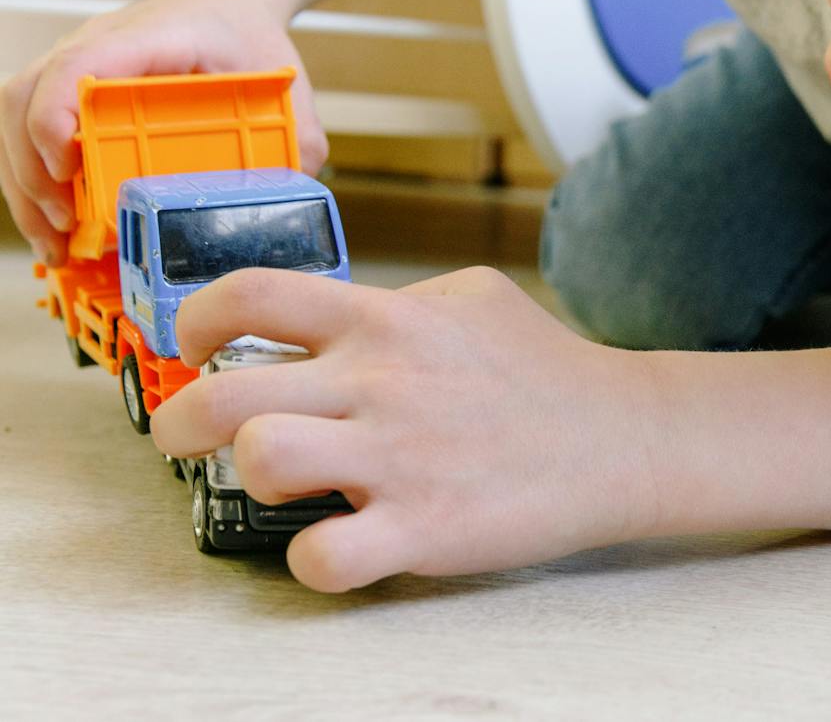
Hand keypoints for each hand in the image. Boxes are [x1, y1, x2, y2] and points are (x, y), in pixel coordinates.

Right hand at [0, 0, 324, 265]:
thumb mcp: (282, 81)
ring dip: (25, 184)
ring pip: (13, 115)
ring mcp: (72, 64)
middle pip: (28, 95)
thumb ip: (297, 137)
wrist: (222, 6)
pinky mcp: (66, 90)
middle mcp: (97, 44)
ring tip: (55, 243)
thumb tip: (292, 194)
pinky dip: (32, 181)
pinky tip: (56, 227)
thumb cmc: (244, 40)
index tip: (67, 168)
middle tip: (64, 227)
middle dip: (32, 168)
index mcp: (151, 35)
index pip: (83, 61)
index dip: (58, 113)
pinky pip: (26, 130)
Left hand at [151, 266, 662, 591]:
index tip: (193, 346)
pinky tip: (335, 546)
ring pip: (261, 464)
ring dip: (248, 481)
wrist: (626, 437)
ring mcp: (400, 457)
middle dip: (178, 424)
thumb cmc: (545, 368)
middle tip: (186, 438)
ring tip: (278, 486)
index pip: (251, 294)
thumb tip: (328, 317)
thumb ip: (396, 301)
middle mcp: (381, 381)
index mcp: (386, 320)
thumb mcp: (474, 298)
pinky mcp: (425, 528)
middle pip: (222, 394)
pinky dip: (312, 561)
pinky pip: (323, 558)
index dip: (195, 319)